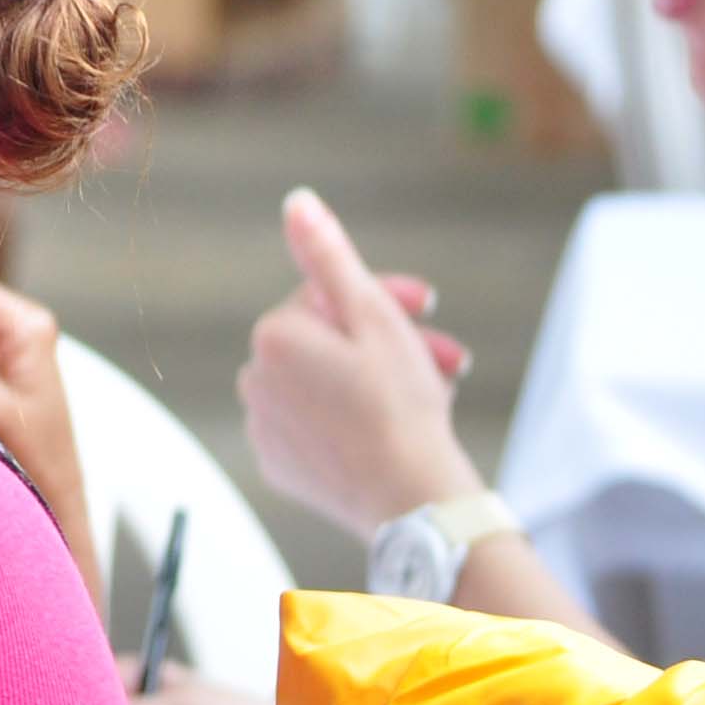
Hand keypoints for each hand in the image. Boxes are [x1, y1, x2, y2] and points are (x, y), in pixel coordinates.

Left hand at [237, 187, 485, 537]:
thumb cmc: (401, 407)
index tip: (430, 306)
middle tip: (451, 357)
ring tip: (436, 394)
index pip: (329, 298)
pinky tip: (396, 429)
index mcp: (272, 336)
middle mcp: (254, 380)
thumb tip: (296, 201)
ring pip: (328, 384)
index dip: (385, 297)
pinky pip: (319, 426)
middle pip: (331, 343)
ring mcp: (264, 429)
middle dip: (391, 342)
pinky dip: (353, 420)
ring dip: (378, 380)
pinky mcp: (281, 467)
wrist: (414, 503)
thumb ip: (329, 256)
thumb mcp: (372, 316)